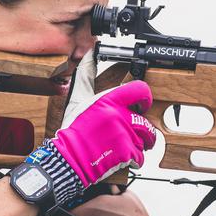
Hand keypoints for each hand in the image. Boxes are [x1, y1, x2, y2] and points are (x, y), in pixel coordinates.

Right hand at [24, 50, 156, 207]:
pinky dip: (134, 159)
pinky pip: (140, 156)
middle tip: (134, 133)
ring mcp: (124, 135)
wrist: (69, 158)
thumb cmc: (74, 131)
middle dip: (143, 130)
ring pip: (145, 140)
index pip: (140, 90)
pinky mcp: (127, 153)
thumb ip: (86, 77)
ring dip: (138, 145)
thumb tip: (87, 56)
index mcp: (109, 100)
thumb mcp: (78, 100)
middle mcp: (119, 116)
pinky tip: (121, 157)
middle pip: (146, 121)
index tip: (143, 104)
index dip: (145, 98)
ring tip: (125, 146)